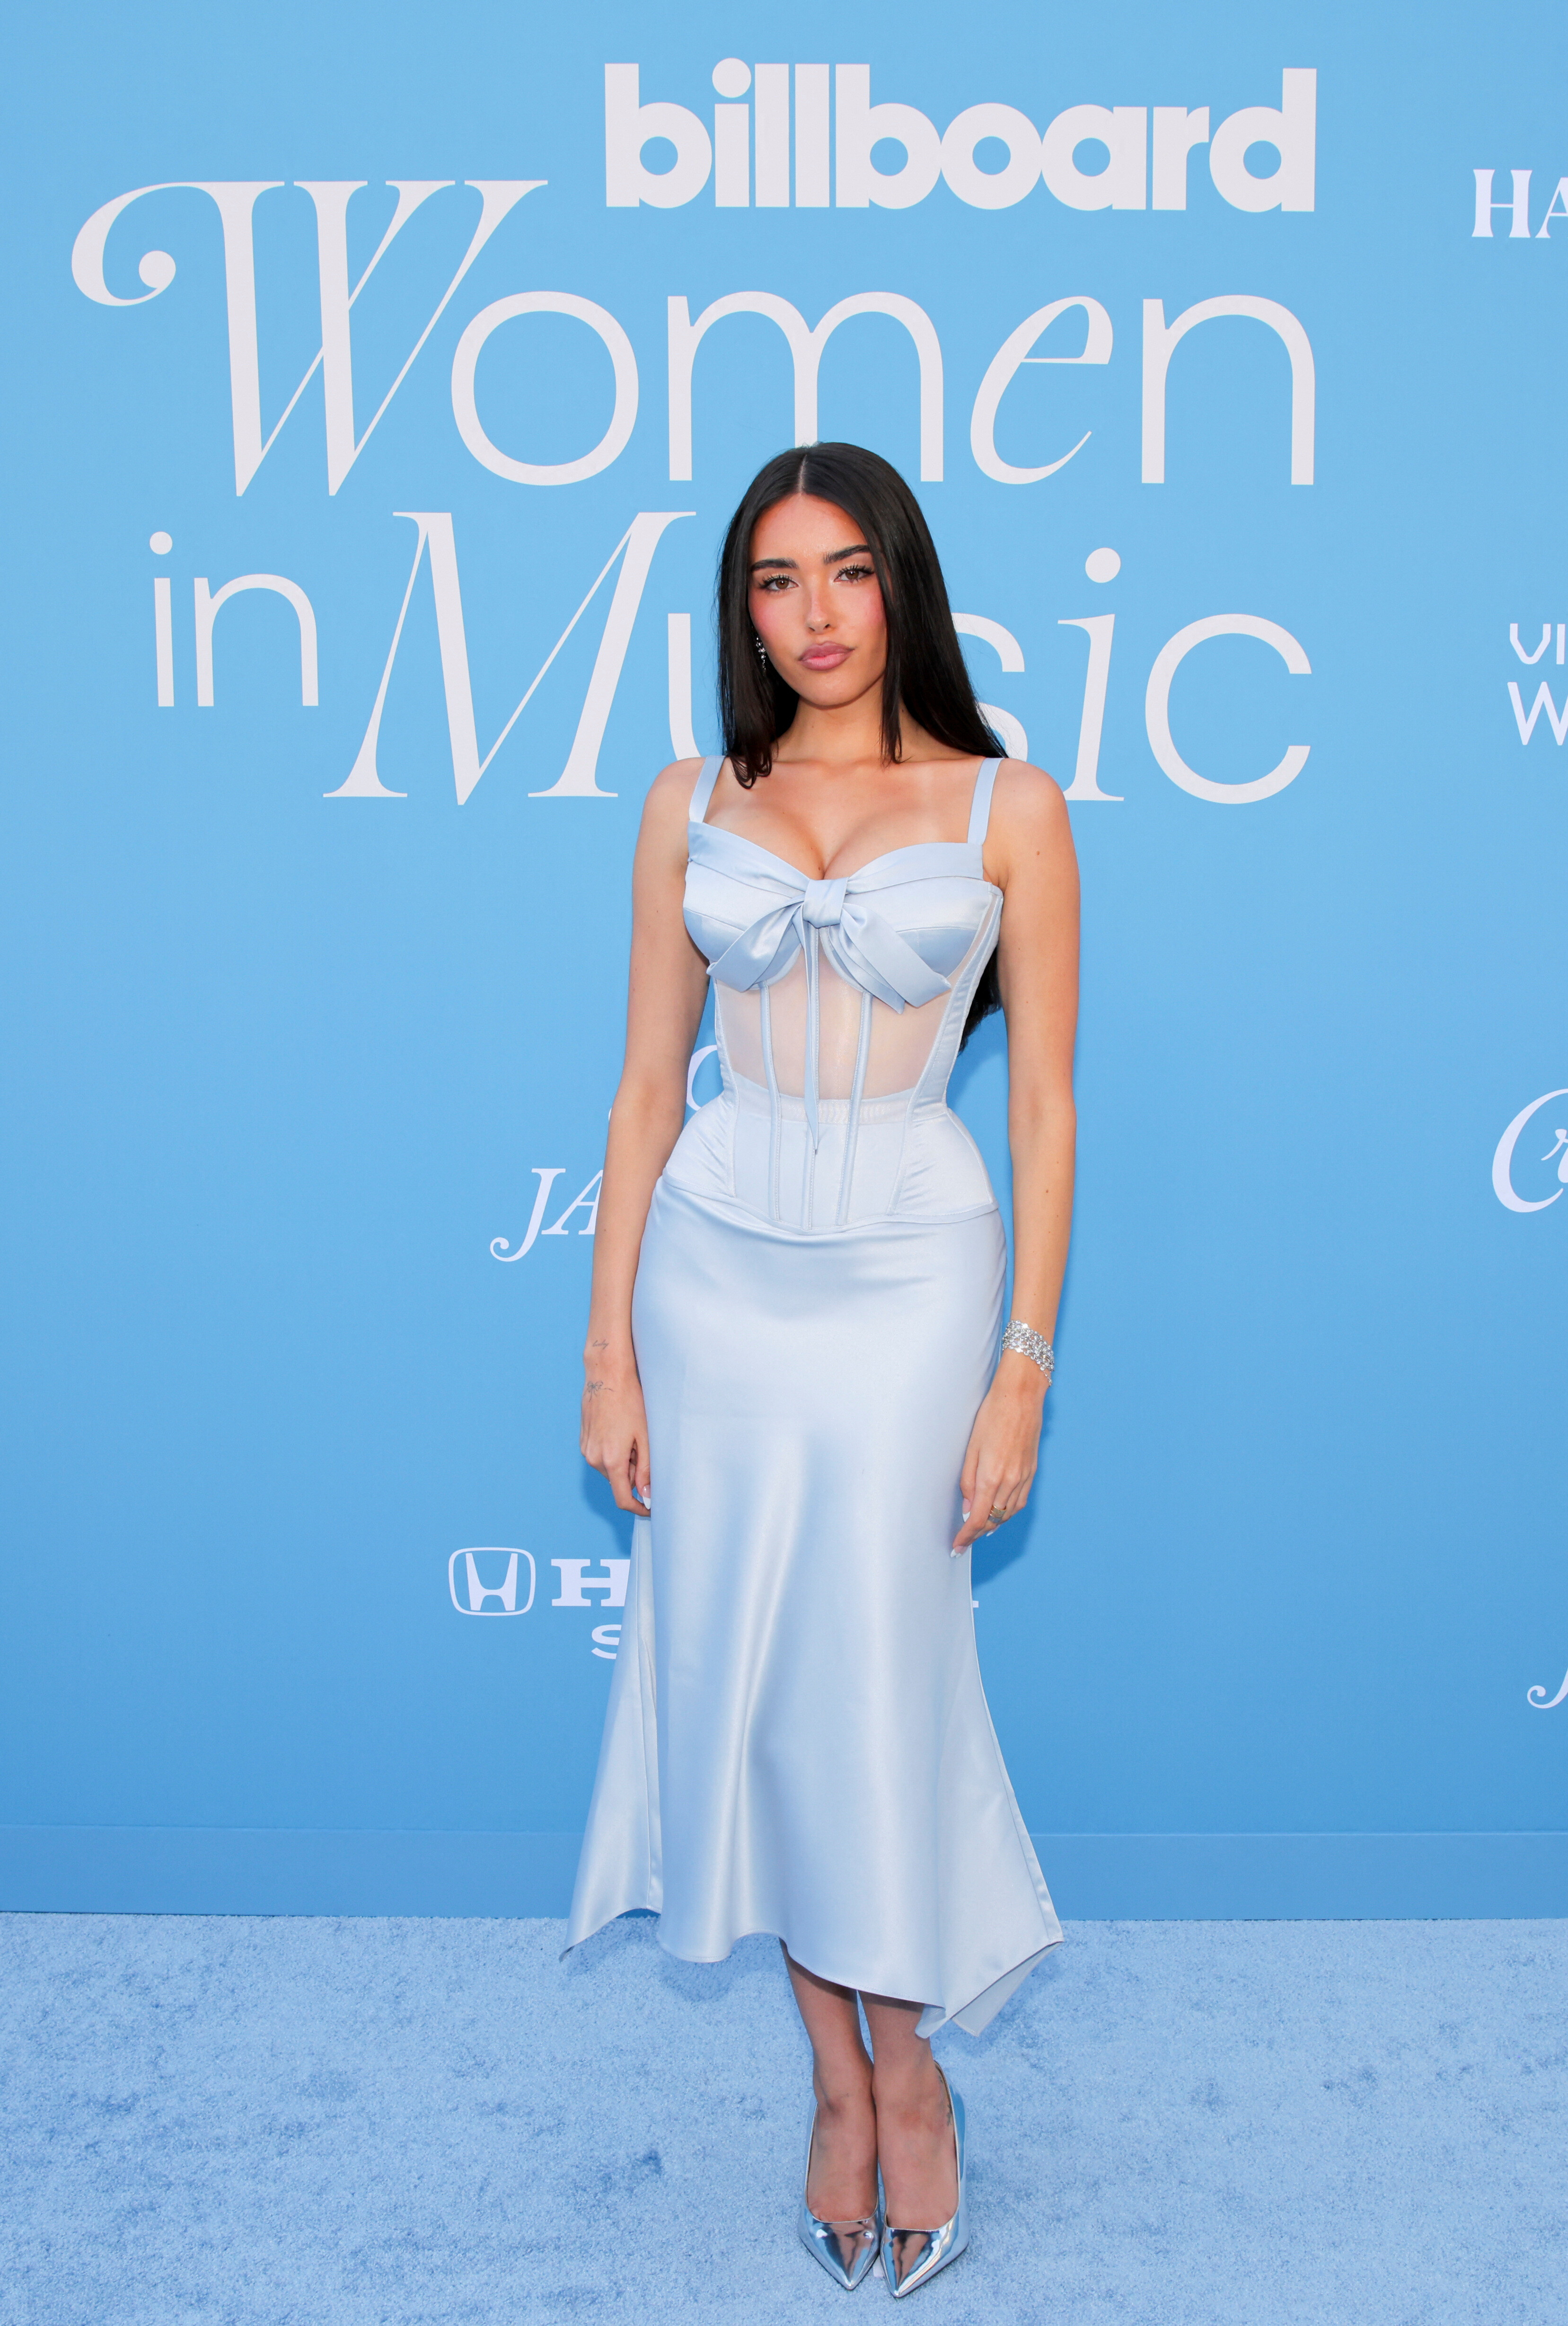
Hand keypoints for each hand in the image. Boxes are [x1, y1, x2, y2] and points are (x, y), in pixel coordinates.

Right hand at [581, 1354, 651, 1514]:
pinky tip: (622, 1431)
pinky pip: (601, 1456)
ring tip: (634, 1436)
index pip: (623, 1498)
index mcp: (611, 1460)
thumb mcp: (645, 1437)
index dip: (638, 1508)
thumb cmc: (630, 1402)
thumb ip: (646, 1469)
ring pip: (610, 1469)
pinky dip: (614, 1452)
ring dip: (624, 1462)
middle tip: (647, 1450)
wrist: (607, 1376)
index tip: (650, 1508)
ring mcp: (586, 1449)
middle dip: (634, 1475)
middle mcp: (594, 1458)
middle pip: (617, 1482)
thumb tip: (647, 1493)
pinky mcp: (584, 1440)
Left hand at [953, 1352, 1047, 1551]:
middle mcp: (1011, 1480)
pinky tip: (1001, 1512)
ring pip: (1009, 1513)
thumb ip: (969, 1481)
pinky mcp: (1032, 1471)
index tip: (958, 1546)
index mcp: (992, 1475)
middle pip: (995, 1519)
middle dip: (979, 1532)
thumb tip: (969, 1508)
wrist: (1021, 1396)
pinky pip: (1021, 1500)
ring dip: (995, 1524)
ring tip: (981, 1530)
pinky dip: (1009, 1512)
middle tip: (965, 1539)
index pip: (979, 1518)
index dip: (967, 1535)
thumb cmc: (992, 1415)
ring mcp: (1024, 1476)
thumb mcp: (971, 1447)